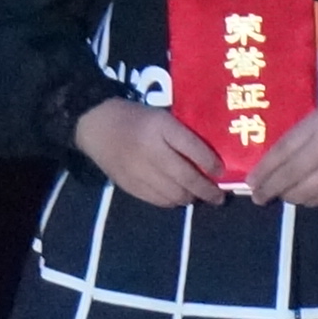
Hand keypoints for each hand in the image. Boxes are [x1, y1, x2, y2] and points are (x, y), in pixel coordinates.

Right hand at [74, 95, 230, 209]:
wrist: (95, 125)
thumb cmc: (135, 118)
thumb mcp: (161, 117)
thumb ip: (182, 135)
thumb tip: (209, 160)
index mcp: (160, 126)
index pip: (193, 148)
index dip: (211, 164)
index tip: (221, 171)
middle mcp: (151, 150)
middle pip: (186, 177)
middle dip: (207, 191)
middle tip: (219, 196)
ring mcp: (139, 171)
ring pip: (175, 194)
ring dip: (191, 198)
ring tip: (198, 196)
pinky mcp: (130, 185)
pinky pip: (159, 200)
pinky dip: (173, 201)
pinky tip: (178, 197)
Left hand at [239, 99, 317, 207]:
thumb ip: (297, 136)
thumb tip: (272, 162)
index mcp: (317, 126)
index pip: (283, 152)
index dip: (264, 170)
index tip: (250, 181)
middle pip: (292, 175)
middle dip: (271, 189)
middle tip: (258, 197)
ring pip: (307, 191)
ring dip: (289, 197)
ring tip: (279, 197)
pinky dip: (309, 201)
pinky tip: (301, 199)